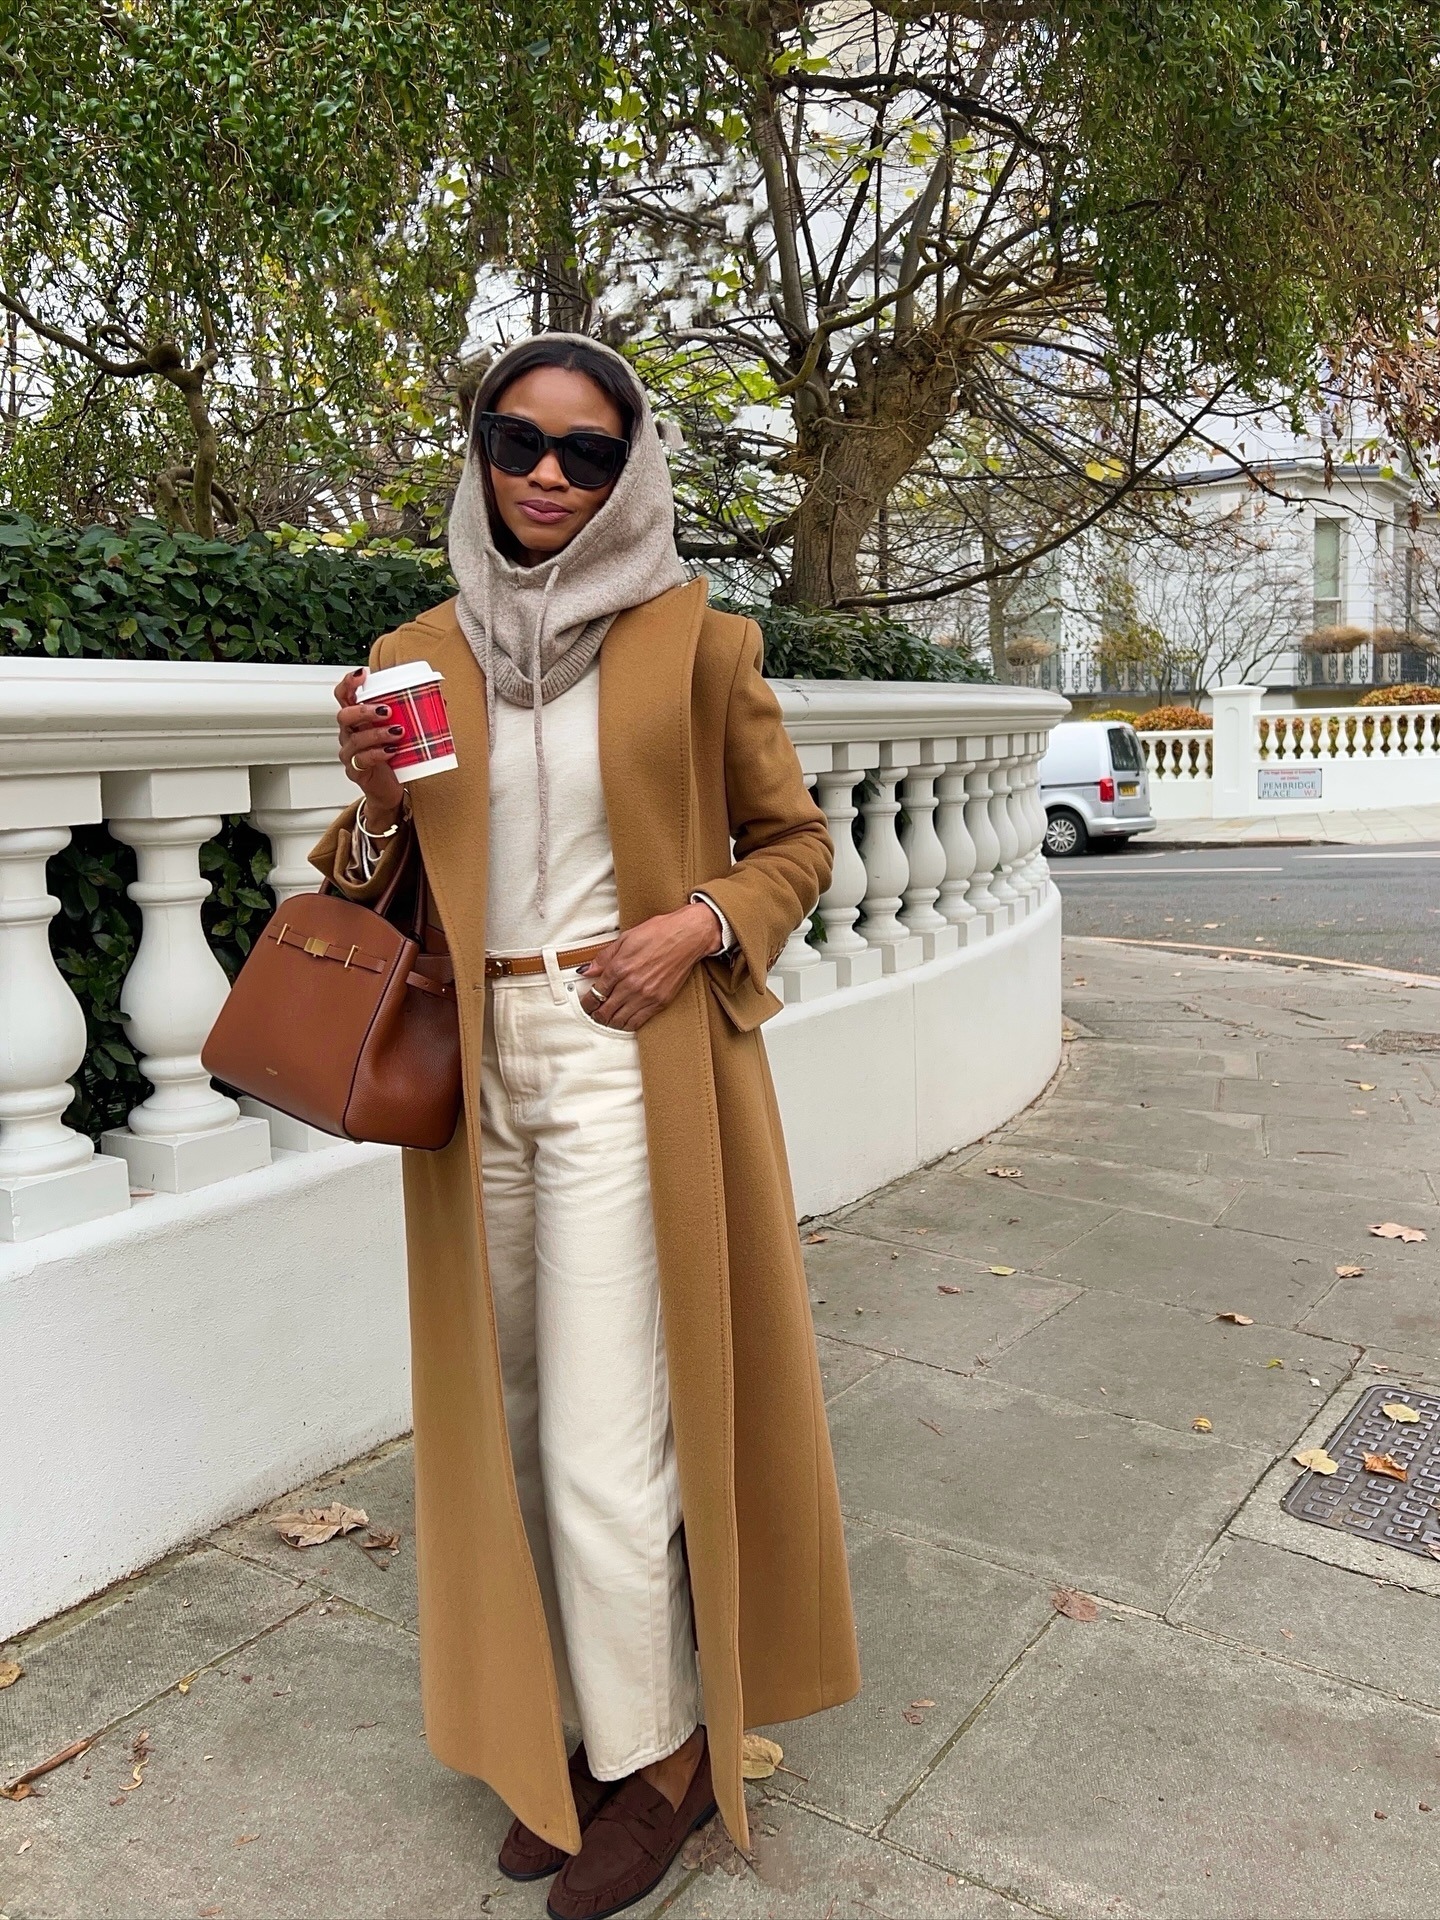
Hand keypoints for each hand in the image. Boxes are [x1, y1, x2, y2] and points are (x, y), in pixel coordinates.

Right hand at [334, 669, 404, 829]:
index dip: (349, 683)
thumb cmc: (393, 757)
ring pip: (356, 739)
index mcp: (357, 720)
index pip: (343, 696)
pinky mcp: (356, 771)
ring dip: (377, 733)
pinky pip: (363, 760)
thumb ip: (414, 715)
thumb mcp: (401, 732)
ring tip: (398, 732)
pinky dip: (379, 754)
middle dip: (364, 710)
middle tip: (387, 710)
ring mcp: (350, 753)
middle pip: (344, 716)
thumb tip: (442, 700)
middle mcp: (349, 734)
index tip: (363, 674)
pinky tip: (392, 751)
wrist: (389, 790)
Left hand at [577, 904, 721, 1030]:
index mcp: (619, 967)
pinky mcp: (660, 1002)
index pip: (596, 993)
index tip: (586, 1003)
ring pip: (620, 1020)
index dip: (587, 1001)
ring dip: (610, 1022)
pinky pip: (638, 1021)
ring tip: (606, 1019)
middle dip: (596, 1014)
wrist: (687, 937)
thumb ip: (604, 957)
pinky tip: (623, 1021)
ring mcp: (646, 996)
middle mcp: (631, 985)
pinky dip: (627, 1024)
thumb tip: (587, 970)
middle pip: (605, 1010)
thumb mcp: (625, 939)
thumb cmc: (659, 932)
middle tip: (593, 1014)